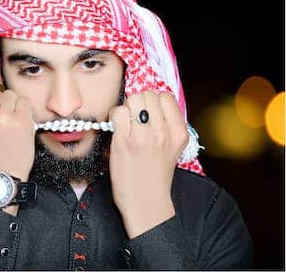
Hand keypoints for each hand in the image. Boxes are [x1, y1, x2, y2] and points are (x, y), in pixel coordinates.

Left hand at [109, 91, 188, 237]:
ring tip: (128, 123)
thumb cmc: (155, 173)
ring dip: (127, 108)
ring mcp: (143, 136)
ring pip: (133, 99)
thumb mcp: (172, 147)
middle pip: (148, 94)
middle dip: (140, 103)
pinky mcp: (123, 141)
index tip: (149, 113)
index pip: (166, 97)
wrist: (145, 201)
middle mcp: (163, 132)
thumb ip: (167, 124)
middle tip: (136, 118)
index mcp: (179, 133)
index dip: (154, 102)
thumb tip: (151, 100)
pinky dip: (115, 116)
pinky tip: (118, 128)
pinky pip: (118, 112)